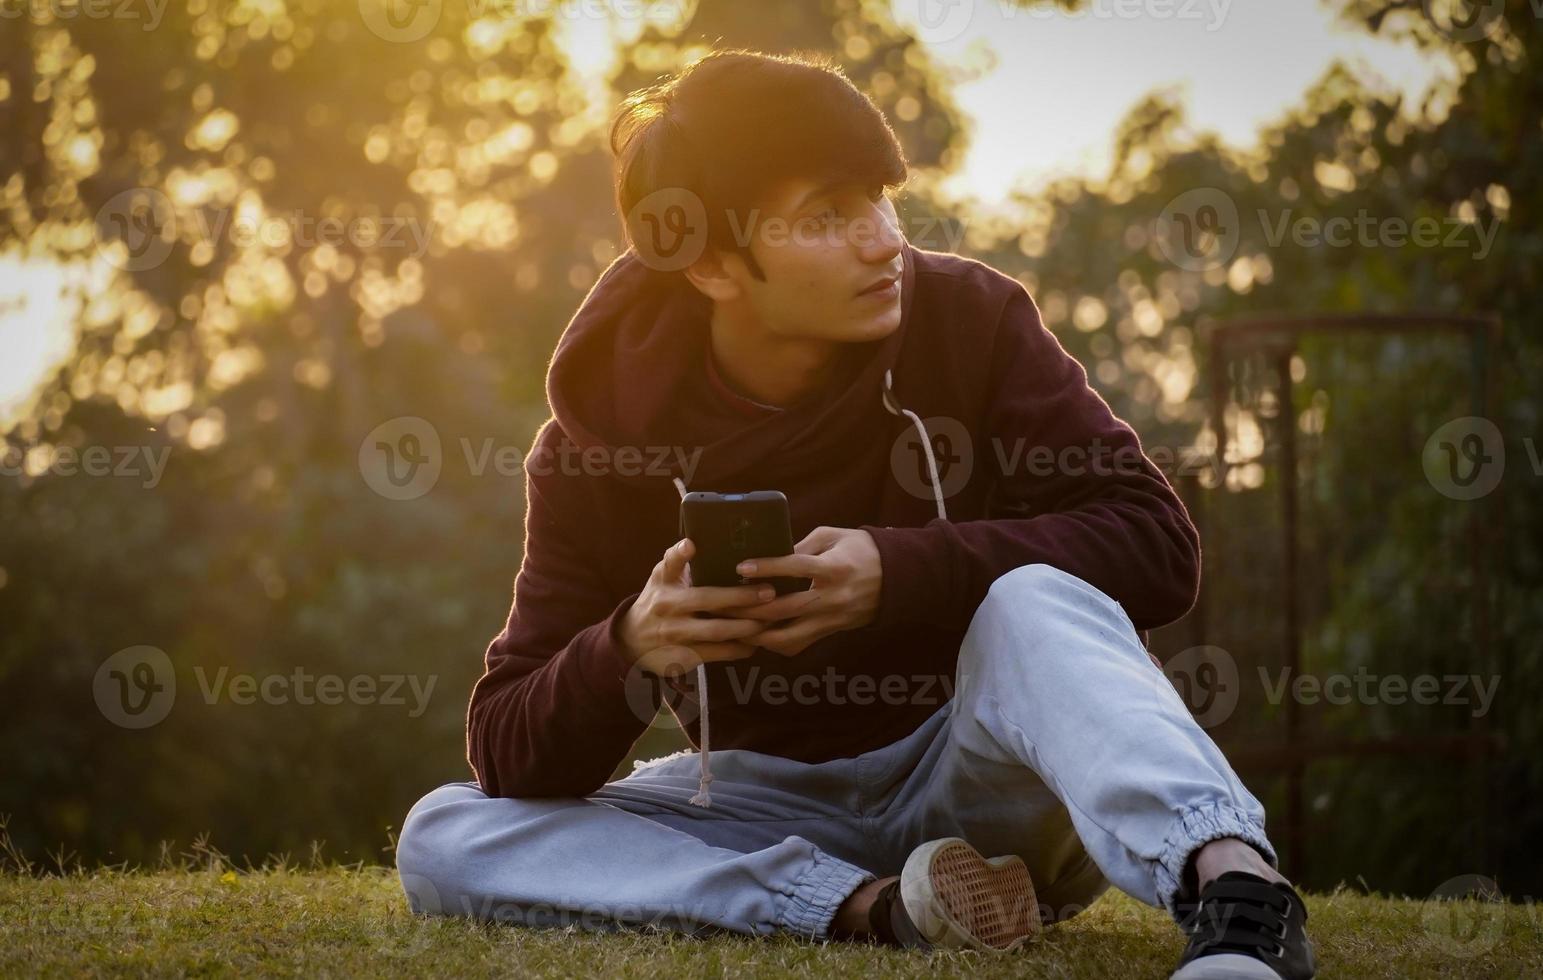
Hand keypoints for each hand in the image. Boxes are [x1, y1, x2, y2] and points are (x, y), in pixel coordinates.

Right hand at [620, 538, 768, 677]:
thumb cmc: (657, 601)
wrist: (632, 641)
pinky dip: (739, 648)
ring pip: (716, 631)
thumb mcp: (660, 578)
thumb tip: (695, 540)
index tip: (691, 544)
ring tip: (769, 619)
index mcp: (664, 584)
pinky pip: (717, 653)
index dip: (680, 554)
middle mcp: (668, 607)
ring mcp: (675, 634)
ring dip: (746, 626)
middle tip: (769, 592)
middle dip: (741, 596)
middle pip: (708, 600)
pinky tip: (756, 642)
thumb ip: (676, 560)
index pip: (670, 565)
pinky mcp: (683, 657)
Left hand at [725, 525, 881, 656]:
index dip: (767, 567)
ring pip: (789, 636)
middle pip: (785, 608)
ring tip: (735, 626)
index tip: (741, 567)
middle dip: (751, 609)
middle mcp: (832, 596)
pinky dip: (776, 643)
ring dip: (759, 634)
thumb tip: (771, 554)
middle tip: (724, 604)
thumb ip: (802, 545)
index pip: (796, 567)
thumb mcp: (834, 536)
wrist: (898, 577)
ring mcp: (832, 618)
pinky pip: (799, 644)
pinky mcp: (831, 631)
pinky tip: (758, 636)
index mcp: (834, 567)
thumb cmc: (862, 549)